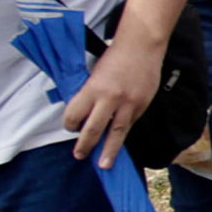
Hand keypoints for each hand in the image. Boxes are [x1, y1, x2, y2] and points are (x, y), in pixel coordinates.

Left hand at [66, 34, 160, 167]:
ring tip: (105, 164)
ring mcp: (128, 104)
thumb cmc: (115, 56)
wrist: (141, 46)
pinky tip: (119, 142)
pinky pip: (130, 123)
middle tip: (80, 156)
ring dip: (109, 150)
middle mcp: (109, 98)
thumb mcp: (95, 73)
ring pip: (116, 133)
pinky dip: (123, 132)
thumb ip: (91, 93)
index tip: (71, 128)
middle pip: (93, 129)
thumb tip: (85, 112)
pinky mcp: (141, 105)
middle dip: (85, 145)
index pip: (75, 114)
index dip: (70, 124)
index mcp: (93, 88)